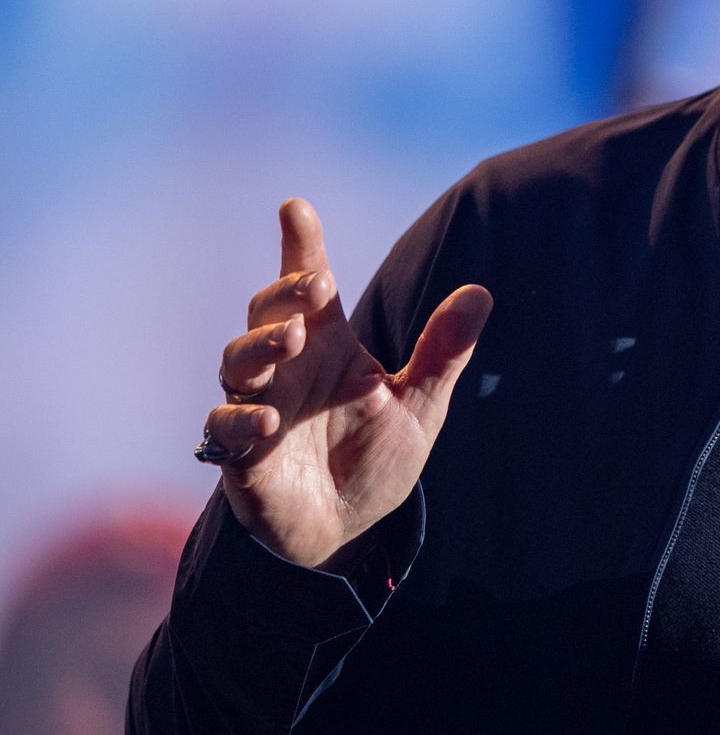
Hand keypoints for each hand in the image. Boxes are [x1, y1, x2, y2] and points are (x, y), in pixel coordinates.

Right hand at [205, 199, 491, 569]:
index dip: (300, 247)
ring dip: (260, 346)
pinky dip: (242, 419)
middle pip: (268, 313)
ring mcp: (260, 406)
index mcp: (330, 346)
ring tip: (294, 340)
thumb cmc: (376, 456)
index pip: (311, 286)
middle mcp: (290, 368)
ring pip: (237, 360)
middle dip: (284, 294)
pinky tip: (270, 420)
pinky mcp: (242, 455)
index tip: (295, 207)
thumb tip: (480, 292)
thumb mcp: (421, 404)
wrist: (351, 528)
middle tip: (315, 286)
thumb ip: (444, 353)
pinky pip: (225, 427)